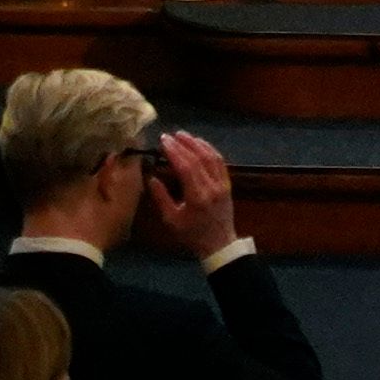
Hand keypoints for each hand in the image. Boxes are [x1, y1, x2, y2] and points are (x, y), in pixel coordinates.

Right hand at [145, 128, 242, 261]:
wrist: (219, 244)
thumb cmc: (191, 234)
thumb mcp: (171, 220)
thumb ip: (161, 198)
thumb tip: (151, 177)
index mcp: (197, 197)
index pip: (186, 167)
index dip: (174, 151)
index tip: (163, 141)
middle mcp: (212, 187)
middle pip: (198, 158)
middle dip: (183, 144)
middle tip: (169, 135)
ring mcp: (222, 184)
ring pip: (211, 156)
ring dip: (196, 143)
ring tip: (182, 135)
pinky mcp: (228, 183)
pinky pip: (220, 161)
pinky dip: (209, 149)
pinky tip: (199, 143)